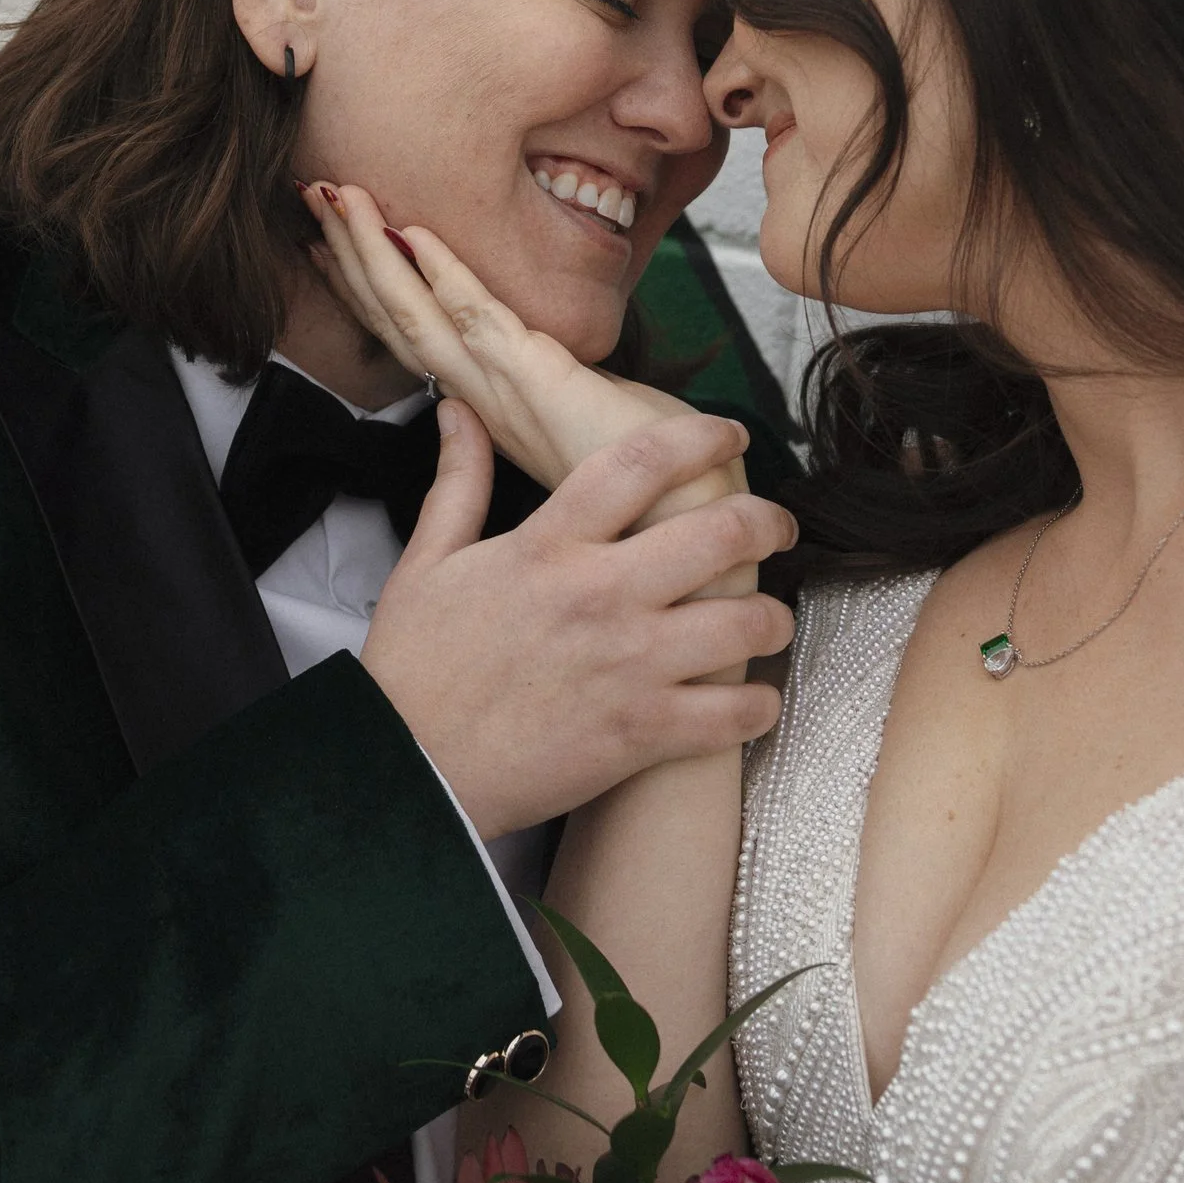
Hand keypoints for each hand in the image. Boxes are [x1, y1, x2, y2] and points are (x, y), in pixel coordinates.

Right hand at [300, 181, 721, 517]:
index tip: (333, 242)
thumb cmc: (660, 480)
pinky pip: (478, 319)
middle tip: (312, 197)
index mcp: (492, 411)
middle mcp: (484, 404)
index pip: (413, 337)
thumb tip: (561, 362)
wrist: (695, 525)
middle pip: (396, 319)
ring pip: (417, 316)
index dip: (367, 288)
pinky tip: (416, 231)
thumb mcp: (600, 416)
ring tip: (338, 198)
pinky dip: (445, 273)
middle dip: (351, 256)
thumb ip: (566, 386)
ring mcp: (505, 397)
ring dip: (374, 254)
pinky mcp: (539, 386)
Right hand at [359, 401, 796, 837]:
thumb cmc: (414, 667)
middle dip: (768, 523)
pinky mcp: (643, 733)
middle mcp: (601, 595)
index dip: (701, 437)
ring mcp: (630, 666)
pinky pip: (736, 713)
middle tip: (775, 529)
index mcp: (549, 545)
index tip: (730, 435)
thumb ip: (457, 482)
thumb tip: (459, 413)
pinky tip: (748, 700)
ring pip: (747, 622)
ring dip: (771, 617)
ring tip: (765, 620)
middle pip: (722, 533)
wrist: (408, 769)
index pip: (642, 462)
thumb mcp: (425, 563)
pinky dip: (756, 706)